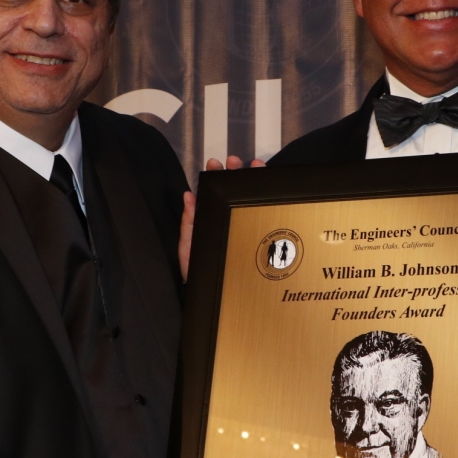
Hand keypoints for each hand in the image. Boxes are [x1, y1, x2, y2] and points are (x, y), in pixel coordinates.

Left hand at [179, 156, 265, 280]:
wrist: (214, 297)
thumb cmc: (199, 272)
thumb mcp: (189, 247)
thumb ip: (189, 223)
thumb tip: (188, 196)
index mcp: (211, 219)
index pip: (215, 194)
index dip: (216, 177)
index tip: (215, 163)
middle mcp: (229, 219)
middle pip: (235, 192)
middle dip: (236, 172)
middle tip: (234, 161)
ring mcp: (245, 227)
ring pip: (251, 199)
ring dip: (253, 180)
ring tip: (254, 165)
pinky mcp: (260, 238)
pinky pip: (264, 216)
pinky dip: (268, 201)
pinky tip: (269, 187)